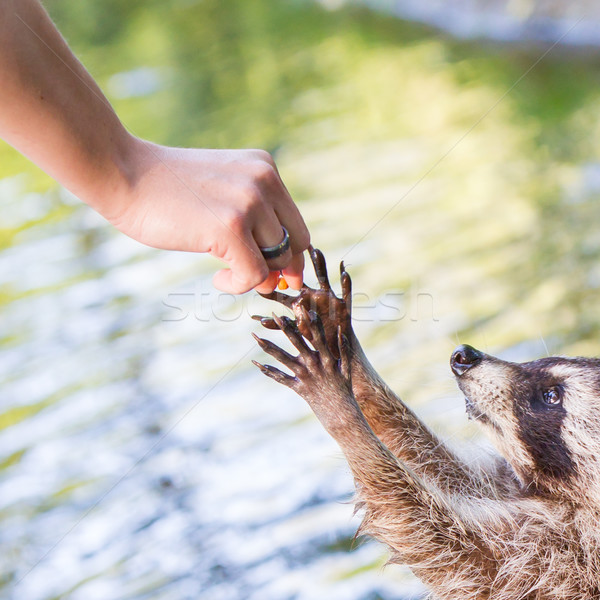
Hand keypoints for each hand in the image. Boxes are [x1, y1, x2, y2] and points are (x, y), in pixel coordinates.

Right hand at [104, 140, 309, 293]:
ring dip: (254, 277)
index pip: (296, 222)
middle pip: (297, 242)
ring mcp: (249, 203)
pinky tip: (216, 278)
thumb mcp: (221, 193)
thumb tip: (279, 275)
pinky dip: (238, 286)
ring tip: (224, 273)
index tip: (277, 275)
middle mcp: (264, 181)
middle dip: (281, 269)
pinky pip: (254, 275)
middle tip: (257, 281)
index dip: (291, 255)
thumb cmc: (167, 191)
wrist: (124, 173)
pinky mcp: (231, 228)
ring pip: (278, 261)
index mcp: (264, 168)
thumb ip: (253, 220)